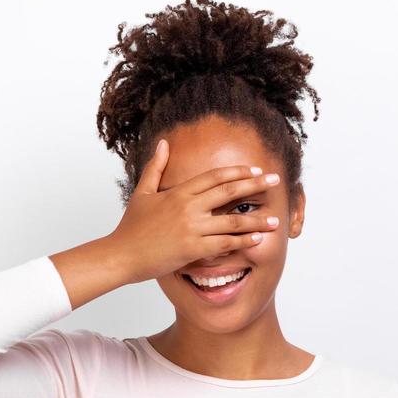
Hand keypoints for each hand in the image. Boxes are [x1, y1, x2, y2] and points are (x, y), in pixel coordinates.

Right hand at [104, 137, 283, 284]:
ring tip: (276, 219)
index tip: (256, 170)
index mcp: (179, 192)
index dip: (238, 172)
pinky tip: (258, 241)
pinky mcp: (192, 249)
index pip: (216, 177)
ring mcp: (192, 228)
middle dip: (256, 185)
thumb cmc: (131, 227)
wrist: (121, 255)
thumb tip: (162, 143)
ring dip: (257, 220)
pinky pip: (224, 244)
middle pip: (229, 192)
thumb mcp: (142, 192)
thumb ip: (155, 167)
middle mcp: (188, 207)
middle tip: (275, 181)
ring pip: (232, 221)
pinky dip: (243, 242)